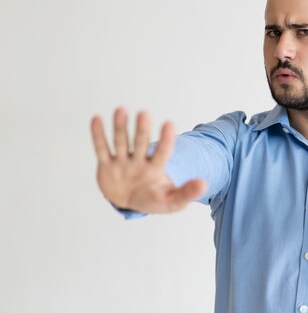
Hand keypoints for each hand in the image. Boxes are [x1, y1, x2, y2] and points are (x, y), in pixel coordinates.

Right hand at [90, 108, 206, 213]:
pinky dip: (98, 136)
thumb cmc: (153, 199)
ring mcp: (123, 162)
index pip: (163, 153)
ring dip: (120, 128)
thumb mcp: (172, 201)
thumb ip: (186, 193)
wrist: (131, 202)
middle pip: (141, 144)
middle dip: (142, 130)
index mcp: (156, 169)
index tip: (169, 123)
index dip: (166, 140)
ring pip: (121, 142)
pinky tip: (97, 119)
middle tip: (144, 113)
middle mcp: (139, 161)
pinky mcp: (107, 166)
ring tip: (121, 110)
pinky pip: (102, 150)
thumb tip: (205, 185)